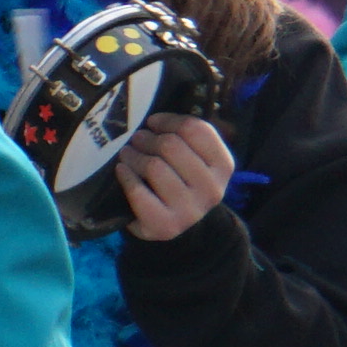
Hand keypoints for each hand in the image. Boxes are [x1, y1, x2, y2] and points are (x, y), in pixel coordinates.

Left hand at [109, 112, 235, 244]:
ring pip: (153, 166)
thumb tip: (155, 120)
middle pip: (171, 145)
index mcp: (223, 166)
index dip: (168, 121)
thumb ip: (187, 136)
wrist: (179, 224)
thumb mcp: (196, 158)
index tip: (153, 122)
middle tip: (137, 139)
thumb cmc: (183, 182)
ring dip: (134, 155)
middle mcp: (212, 189)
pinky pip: (138, 190)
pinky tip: (122, 170)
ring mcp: (191, 210)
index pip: (195, 130)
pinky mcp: (167, 225)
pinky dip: (126, 176)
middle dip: (148, 138)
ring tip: (127, 154)